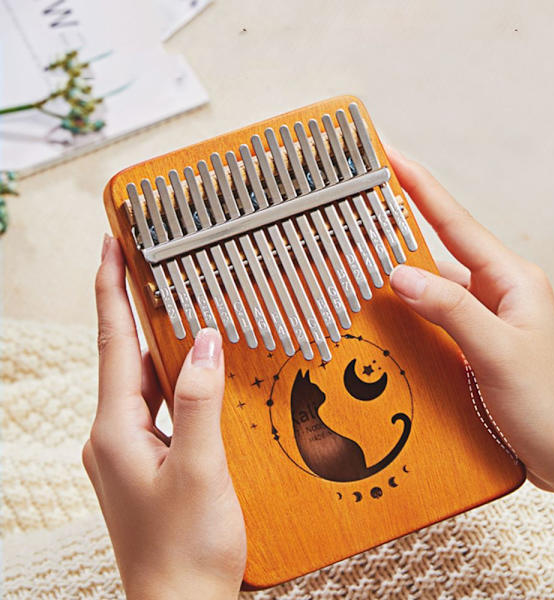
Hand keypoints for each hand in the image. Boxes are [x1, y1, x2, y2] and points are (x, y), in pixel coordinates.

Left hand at [83, 236, 245, 599]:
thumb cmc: (187, 548)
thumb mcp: (200, 470)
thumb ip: (199, 401)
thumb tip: (204, 340)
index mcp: (114, 430)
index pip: (113, 342)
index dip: (110, 289)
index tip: (110, 245)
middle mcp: (112, 435)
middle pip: (125, 357)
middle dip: (138, 310)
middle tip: (157, 269)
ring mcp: (128, 450)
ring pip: (144, 383)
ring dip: (161, 348)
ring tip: (185, 315)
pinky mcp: (148, 462)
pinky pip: (158, 407)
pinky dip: (176, 384)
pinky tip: (200, 380)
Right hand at [387, 148, 553, 519]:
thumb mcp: (501, 353)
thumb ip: (451, 311)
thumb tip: (400, 275)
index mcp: (511, 280)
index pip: (455, 223)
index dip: (420, 187)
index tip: (391, 157)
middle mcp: (496, 294)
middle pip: (437, 253)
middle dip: (397, 235)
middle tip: (356, 218)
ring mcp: (484, 323)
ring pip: (431, 291)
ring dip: (398, 285)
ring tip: (358, 274)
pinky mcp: (473, 349)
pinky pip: (432, 322)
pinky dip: (407, 319)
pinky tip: (385, 326)